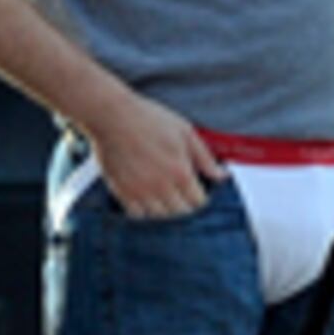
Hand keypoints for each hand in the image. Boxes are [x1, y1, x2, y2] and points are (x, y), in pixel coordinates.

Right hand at [84, 89, 223, 217]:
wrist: (112, 116)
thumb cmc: (148, 119)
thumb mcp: (185, 132)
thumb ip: (205, 157)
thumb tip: (221, 176)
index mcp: (180, 172)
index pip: (199, 203)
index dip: (202, 200)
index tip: (199, 194)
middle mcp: (161, 187)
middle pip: (181, 214)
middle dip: (186, 208)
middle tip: (183, 198)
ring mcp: (140, 192)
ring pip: (160, 218)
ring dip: (166, 213)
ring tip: (166, 201)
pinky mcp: (122, 192)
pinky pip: (137, 216)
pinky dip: (145, 213)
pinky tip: (147, 201)